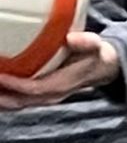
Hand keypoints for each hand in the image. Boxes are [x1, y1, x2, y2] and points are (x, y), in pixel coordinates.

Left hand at [0, 31, 121, 108]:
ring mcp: (43, 98)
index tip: (0, 74)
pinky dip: (3, 97)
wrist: (100, 69)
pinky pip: (16, 100)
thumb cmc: (95, 55)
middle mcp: (50, 96)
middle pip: (19, 101)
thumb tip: (71, 38)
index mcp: (62, 85)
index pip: (34, 88)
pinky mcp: (37, 95)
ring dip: (0, 99)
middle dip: (1, 96)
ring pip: (15, 104)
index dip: (15, 84)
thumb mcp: (97, 46)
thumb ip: (87, 42)